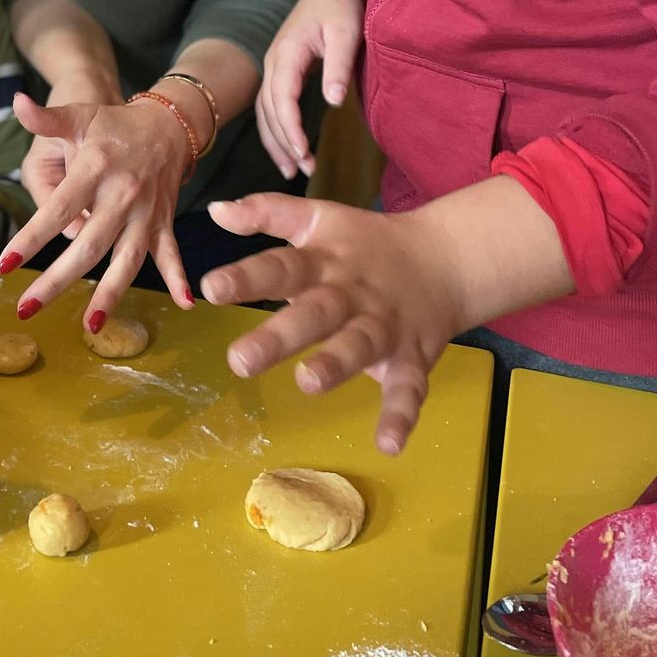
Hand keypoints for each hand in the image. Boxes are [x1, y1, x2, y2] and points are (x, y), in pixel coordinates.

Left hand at [0, 91, 194, 332]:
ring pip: (127, 260)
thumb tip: (16, 103)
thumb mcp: (79, 114)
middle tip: (27, 307)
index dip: (32, 237)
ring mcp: (146, 213)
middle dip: (58, 280)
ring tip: (90, 325)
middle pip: (88, 245)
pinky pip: (171, 254)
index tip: (6, 264)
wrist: (168, 124)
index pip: (58, 209)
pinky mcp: (164, 223)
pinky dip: (179, 278)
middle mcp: (121, 196)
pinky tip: (185, 304)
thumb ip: (46, 117)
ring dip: (111, 293)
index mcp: (95, 170)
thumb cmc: (113, 125)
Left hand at [200, 193, 465, 454]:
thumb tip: (217, 211)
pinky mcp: (412, 358)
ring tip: (308, 383)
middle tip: (239, 360)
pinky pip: (409, 389)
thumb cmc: (365, 244)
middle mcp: (351, 295)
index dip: (247, 277)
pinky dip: (402, 417)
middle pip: (315, 313)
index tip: (211, 288)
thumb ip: (267, 213)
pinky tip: (389, 445)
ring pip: (359, 346)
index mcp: (323, 262)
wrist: (446, 259)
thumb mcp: (318, 220)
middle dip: (279, 336)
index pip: (281, 266)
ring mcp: (383, 327)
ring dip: (337, 365)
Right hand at [257, 0, 368, 178]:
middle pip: (268, 111)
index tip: (303, 153)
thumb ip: (338, 67)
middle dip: (283, 144)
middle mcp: (273, 62)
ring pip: (265, 113)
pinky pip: (271, 107)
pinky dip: (277, 131)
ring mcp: (274, 67)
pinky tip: (289, 150)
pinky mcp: (282, 72)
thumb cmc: (343, 5)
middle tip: (303, 171)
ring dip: (276, 143)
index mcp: (287, 54)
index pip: (281, 99)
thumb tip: (333, 102)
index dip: (290, 129)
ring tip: (292, 171)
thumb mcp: (346, 33)